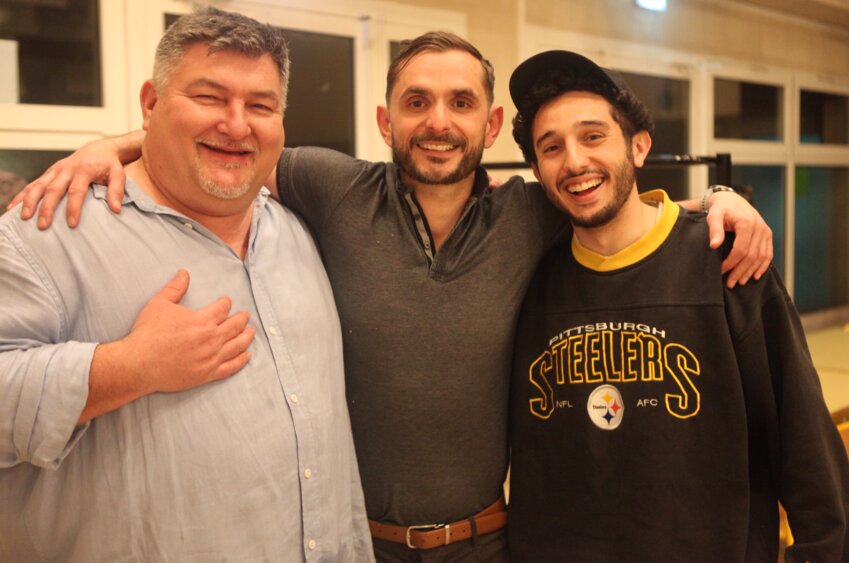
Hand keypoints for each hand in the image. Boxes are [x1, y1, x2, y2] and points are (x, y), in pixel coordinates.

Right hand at [8, 131, 143, 228]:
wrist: (99, 149)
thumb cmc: (109, 164)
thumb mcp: (118, 174)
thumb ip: (117, 190)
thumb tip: (116, 209)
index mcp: (83, 170)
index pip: (76, 191)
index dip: (73, 207)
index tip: (71, 224)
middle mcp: (66, 169)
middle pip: (53, 189)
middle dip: (47, 208)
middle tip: (43, 226)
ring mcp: (55, 170)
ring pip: (38, 185)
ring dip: (29, 201)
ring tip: (24, 218)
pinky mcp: (49, 173)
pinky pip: (33, 184)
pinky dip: (22, 195)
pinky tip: (13, 208)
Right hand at [124, 269, 254, 392]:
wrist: (139, 364)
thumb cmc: (148, 333)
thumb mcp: (160, 304)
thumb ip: (175, 288)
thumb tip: (184, 272)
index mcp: (202, 320)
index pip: (223, 308)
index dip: (226, 303)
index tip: (226, 302)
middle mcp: (212, 338)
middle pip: (235, 325)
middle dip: (242, 318)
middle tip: (245, 316)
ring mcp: (212, 357)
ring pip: (238, 345)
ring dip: (247, 337)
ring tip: (251, 332)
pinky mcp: (208, 373)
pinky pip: (231, 367)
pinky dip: (242, 360)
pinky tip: (247, 355)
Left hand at [705, 191, 772, 287]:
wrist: (732, 201)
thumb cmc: (721, 209)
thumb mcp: (713, 216)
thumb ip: (714, 229)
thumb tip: (714, 245)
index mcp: (746, 223)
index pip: (741, 249)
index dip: (731, 263)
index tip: (721, 271)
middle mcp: (759, 228)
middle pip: (752, 255)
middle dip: (740, 271)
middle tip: (730, 283)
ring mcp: (765, 231)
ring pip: (761, 257)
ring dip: (751, 271)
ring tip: (740, 281)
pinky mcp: (768, 234)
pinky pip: (768, 253)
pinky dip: (763, 266)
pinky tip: (755, 275)